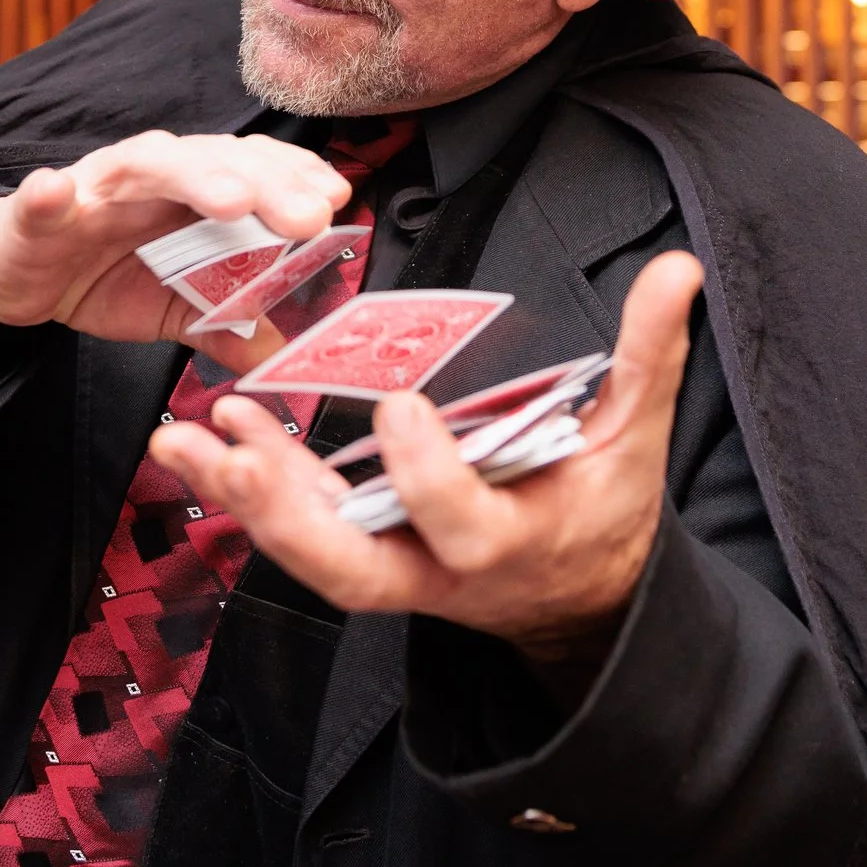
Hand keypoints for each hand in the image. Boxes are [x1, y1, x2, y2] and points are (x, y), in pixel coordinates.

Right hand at [0, 131, 350, 350]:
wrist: (13, 275)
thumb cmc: (98, 275)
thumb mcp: (171, 310)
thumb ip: (223, 324)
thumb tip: (281, 354)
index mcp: (191, 195)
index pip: (254, 170)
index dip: (296, 178)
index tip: (337, 200)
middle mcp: (150, 177)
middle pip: (216, 162)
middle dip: (266, 184)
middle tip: (307, 214)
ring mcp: (93, 188)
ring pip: (146, 165)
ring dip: (191, 176)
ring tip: (230, 200)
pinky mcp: (35, 211)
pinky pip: (41, 196)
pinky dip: (47, 193)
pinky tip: (56, 190)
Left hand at [149, 251, 702, 657]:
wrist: (580, 597)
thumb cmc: (605, 505)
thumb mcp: (635, 434)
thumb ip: (650, 353)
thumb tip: (678, 269)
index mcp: (510, 541)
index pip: (461, 522)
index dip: (428, 475)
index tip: (399, 405)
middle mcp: (440, 573)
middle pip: (355, 570)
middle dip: (292, 516)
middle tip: (240, 446)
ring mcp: (395, 574)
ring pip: (308, 558)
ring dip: (244, 500)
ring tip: (189, 436)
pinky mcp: (362, 559)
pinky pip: (293, 538)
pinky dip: (243, 496)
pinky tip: (198, 447)